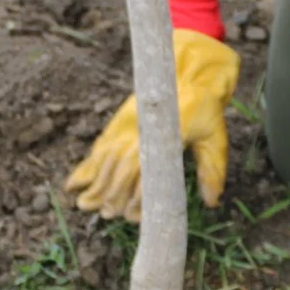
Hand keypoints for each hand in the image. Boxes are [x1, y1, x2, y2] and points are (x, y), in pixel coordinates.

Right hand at [63, 29, 240, 220]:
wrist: (189, 73)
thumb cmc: (205, 109)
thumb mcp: (216, 138)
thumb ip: (212, 170)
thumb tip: (212, 202)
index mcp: (167, 137)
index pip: (147, 174)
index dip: (139, 198)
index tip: (133, 216)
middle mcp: (141, 132)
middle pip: (121, 168)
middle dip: (111, 194)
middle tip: (107, 214)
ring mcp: (126, 126)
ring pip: (105, 158)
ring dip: (95, 184)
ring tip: (85, 206)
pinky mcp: (117, 124)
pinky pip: (99, 147)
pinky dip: (86, 166)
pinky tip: (74, 184)